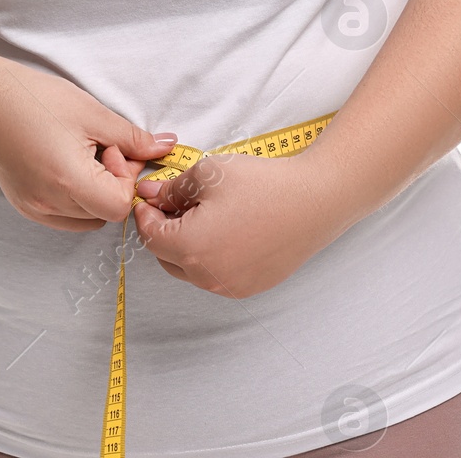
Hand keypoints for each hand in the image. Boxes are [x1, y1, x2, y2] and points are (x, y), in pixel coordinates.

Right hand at [0, 59, 176, 231]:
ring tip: (82, 154)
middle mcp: (48, 203)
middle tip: (102, 146)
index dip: (125, 178)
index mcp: (67, 180)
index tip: (116, 149)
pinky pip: (66, 215)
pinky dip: (77, 196)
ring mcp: (35, 208)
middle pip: (104, 212)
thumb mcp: (92, 113)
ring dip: (96, 191)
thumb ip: (132, 137)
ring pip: (87, 217)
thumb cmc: (36, 100)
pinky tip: (67, 165)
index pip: (118, 205)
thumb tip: (166, 148)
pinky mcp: (26, 207)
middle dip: (114, 182)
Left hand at [131, 145, 350, 298]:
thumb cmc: (262, 184)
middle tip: (175, 204)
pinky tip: (226, 231)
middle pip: (167, 258)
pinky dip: (211, 257)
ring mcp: (230, 286)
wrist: (314, 200)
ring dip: (187, 247)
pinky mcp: (250, 287)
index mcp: (191, 248)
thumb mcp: (208, 174)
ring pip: (191, 270)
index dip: (146, 215)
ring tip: (202, 216)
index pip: (150, 237)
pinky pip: (217, 276)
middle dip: (164, 231)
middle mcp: (208, 276)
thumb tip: (150, 195)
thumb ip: (172, 188)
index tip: (151, 198)